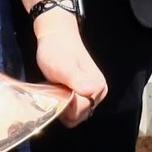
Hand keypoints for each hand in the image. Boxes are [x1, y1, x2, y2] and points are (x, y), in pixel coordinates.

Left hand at [32, 10, 106, 126]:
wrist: (56, 37)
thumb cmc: (57, 50)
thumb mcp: (63, 65)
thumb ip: (75, 78)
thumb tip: (90, 91)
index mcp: (98, 87)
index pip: (81, 110)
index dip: (65, 107)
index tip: (55, 94)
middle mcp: (99, 92)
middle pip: (80, 115)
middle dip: (64, 109)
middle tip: (53, 92)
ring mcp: (92, 94)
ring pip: (75, 114)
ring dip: (62, 108)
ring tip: (55, 92)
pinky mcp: (84, 94)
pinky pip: (73, 109)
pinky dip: (63, 106)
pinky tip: (57, 94)